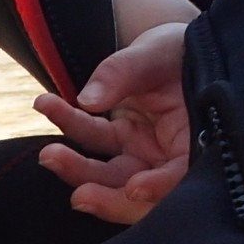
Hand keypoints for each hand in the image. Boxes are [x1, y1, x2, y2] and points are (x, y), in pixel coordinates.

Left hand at [34, 21, 189, 223]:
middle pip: (140, 191)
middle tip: (81, 197)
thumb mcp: (157, 53)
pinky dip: (67, 124)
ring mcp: (144, 151)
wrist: (172, 45)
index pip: (182, 175)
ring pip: (109, 175)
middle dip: (109, 198)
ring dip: (78, 169)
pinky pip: (90, 138)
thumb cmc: (179, 50)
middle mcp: (171, 156)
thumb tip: (88, 100)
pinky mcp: (121, 139)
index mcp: (198, 141)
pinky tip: (45, 103)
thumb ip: (124, 73)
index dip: (162, 187)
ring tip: (49, 155)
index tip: (135, 188)